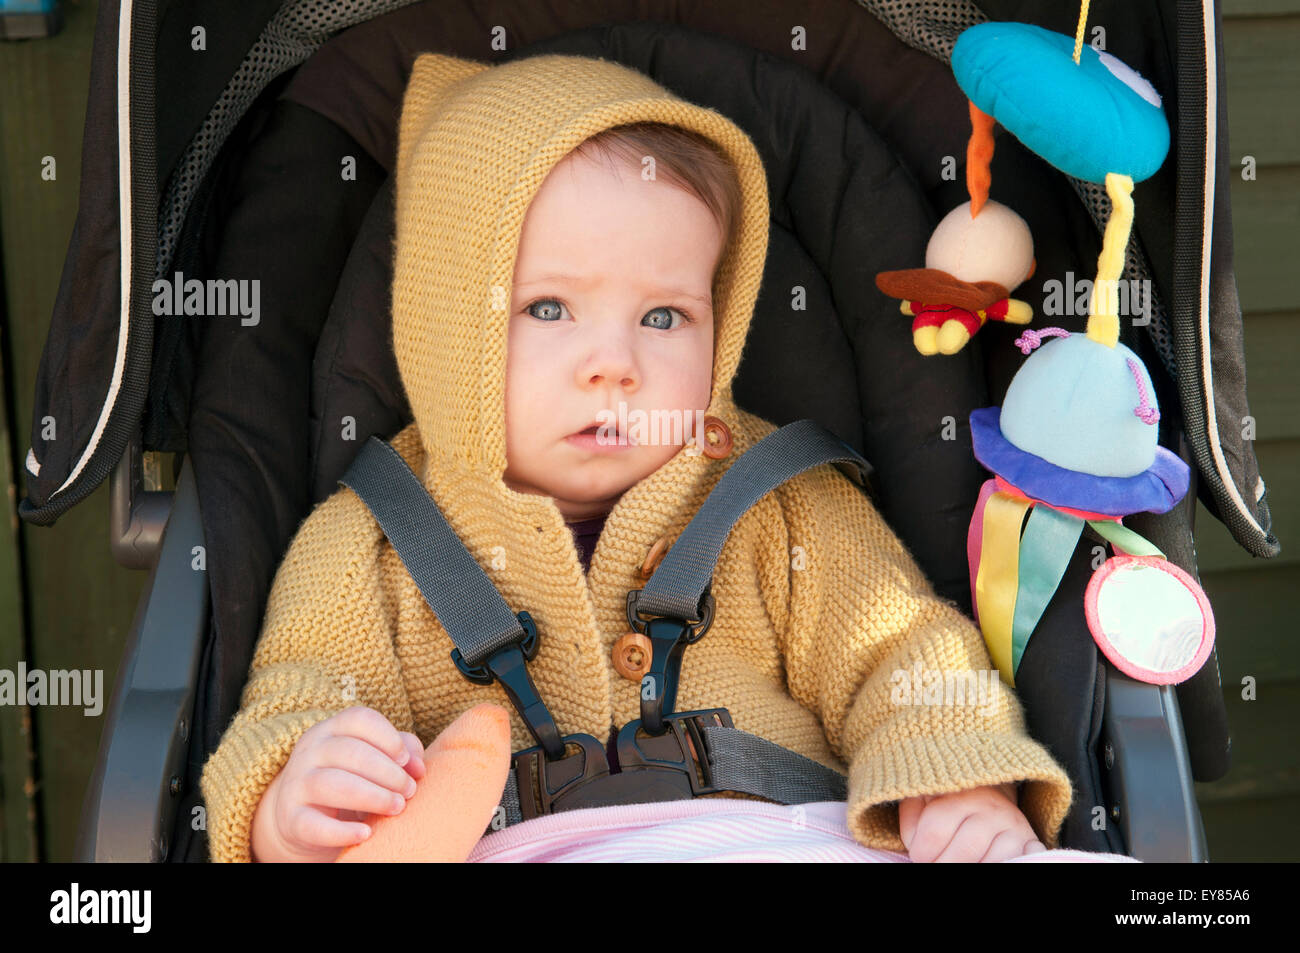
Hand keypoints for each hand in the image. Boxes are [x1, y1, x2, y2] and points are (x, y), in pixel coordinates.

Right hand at [250, 706, 426, 862]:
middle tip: (409, 791)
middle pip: (350, 751)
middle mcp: (310, 751)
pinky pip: (314, 824)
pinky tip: (367, 833)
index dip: (388, 737)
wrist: (301, 816)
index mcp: (331, 729)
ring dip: (372, 796)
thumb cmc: (350, 779)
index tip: (406, 760)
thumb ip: (402, 752)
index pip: (359, 719)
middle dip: (388, 772)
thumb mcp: (372, 759)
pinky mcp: (291, 819)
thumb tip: (419, 767)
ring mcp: (296, 784)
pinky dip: (342, 831)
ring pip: (332, 784)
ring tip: (397, 807)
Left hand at [898, 782, 1046, 861]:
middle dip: (942, 865)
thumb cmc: (948, 801)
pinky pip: (1015, 862)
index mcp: (961, 794)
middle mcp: (991, 808)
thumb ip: (912, 817)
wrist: (990, 796)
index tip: (917, 856)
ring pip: (989, 861)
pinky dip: (995, 866)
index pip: (935, 827)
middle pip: (964, 849)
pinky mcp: (1030, 842)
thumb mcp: (924, 799)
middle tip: (933, 865)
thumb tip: (914, 844)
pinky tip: (979, 862)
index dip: (921, 850)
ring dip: (968, 868)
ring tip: (954, 863)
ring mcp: (1013, 826)